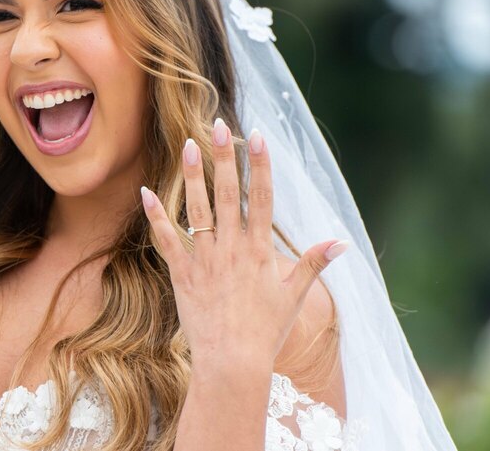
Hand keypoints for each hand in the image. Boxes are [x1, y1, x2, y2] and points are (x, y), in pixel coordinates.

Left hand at [140, 118, 348, 368]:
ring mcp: (205, 260)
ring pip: (198, 210)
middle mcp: (232, 249)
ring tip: (187, 145)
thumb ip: (315, 264)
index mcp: (260, 250)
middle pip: (229, 194)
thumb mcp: (295, 296)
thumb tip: (342, 242)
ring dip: (193, 176)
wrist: (233, 363)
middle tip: (218, 125)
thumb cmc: (266, 331)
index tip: (257, 136)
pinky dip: (156, 217)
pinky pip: (167, 240)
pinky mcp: (182, 274)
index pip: (263, 198)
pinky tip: (146, 192)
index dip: (261, 165)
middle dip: (225, 158)